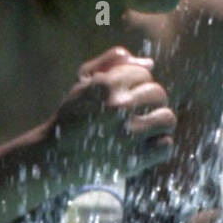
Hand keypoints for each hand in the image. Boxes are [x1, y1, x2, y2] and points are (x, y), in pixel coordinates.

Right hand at [48, 46, 175, 177]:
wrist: (54, 156)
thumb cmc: (72, 116)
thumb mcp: (83, 82)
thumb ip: (111, 62)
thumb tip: (151, 63)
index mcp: (105, 85)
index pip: (144, 73)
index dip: (136, 83)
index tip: (123, 95)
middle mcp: (117, 108)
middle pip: (158, 94)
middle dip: (148, 101)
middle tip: (135, 113)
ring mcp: (127, 135)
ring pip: (167, 118)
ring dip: (159, 122)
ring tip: (145, 127)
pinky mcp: (133, 160)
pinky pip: (166, 145)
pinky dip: (158, 145)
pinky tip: (145, 145)